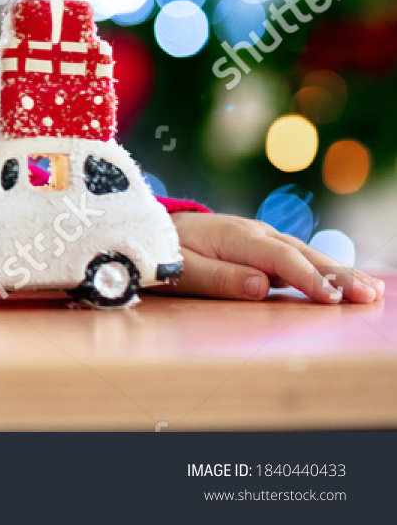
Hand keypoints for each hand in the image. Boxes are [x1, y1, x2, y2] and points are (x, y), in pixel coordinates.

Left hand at [157, 211, 384, 303]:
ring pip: (306, 255)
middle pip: (303, 254)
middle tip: (370, 296)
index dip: (308, 278)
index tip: (333, 298)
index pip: (279, 259)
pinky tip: (347, 283)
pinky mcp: (262, 246)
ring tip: (373, 290)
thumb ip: (220, 278)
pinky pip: (298, 258)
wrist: (150, 227)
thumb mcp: (181, 269)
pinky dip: (324, 270)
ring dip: (340, 271)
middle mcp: (256, 233)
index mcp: (237, 238)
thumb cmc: (164, 252)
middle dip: (339, 275)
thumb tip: (261, 287)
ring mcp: (261, 238)